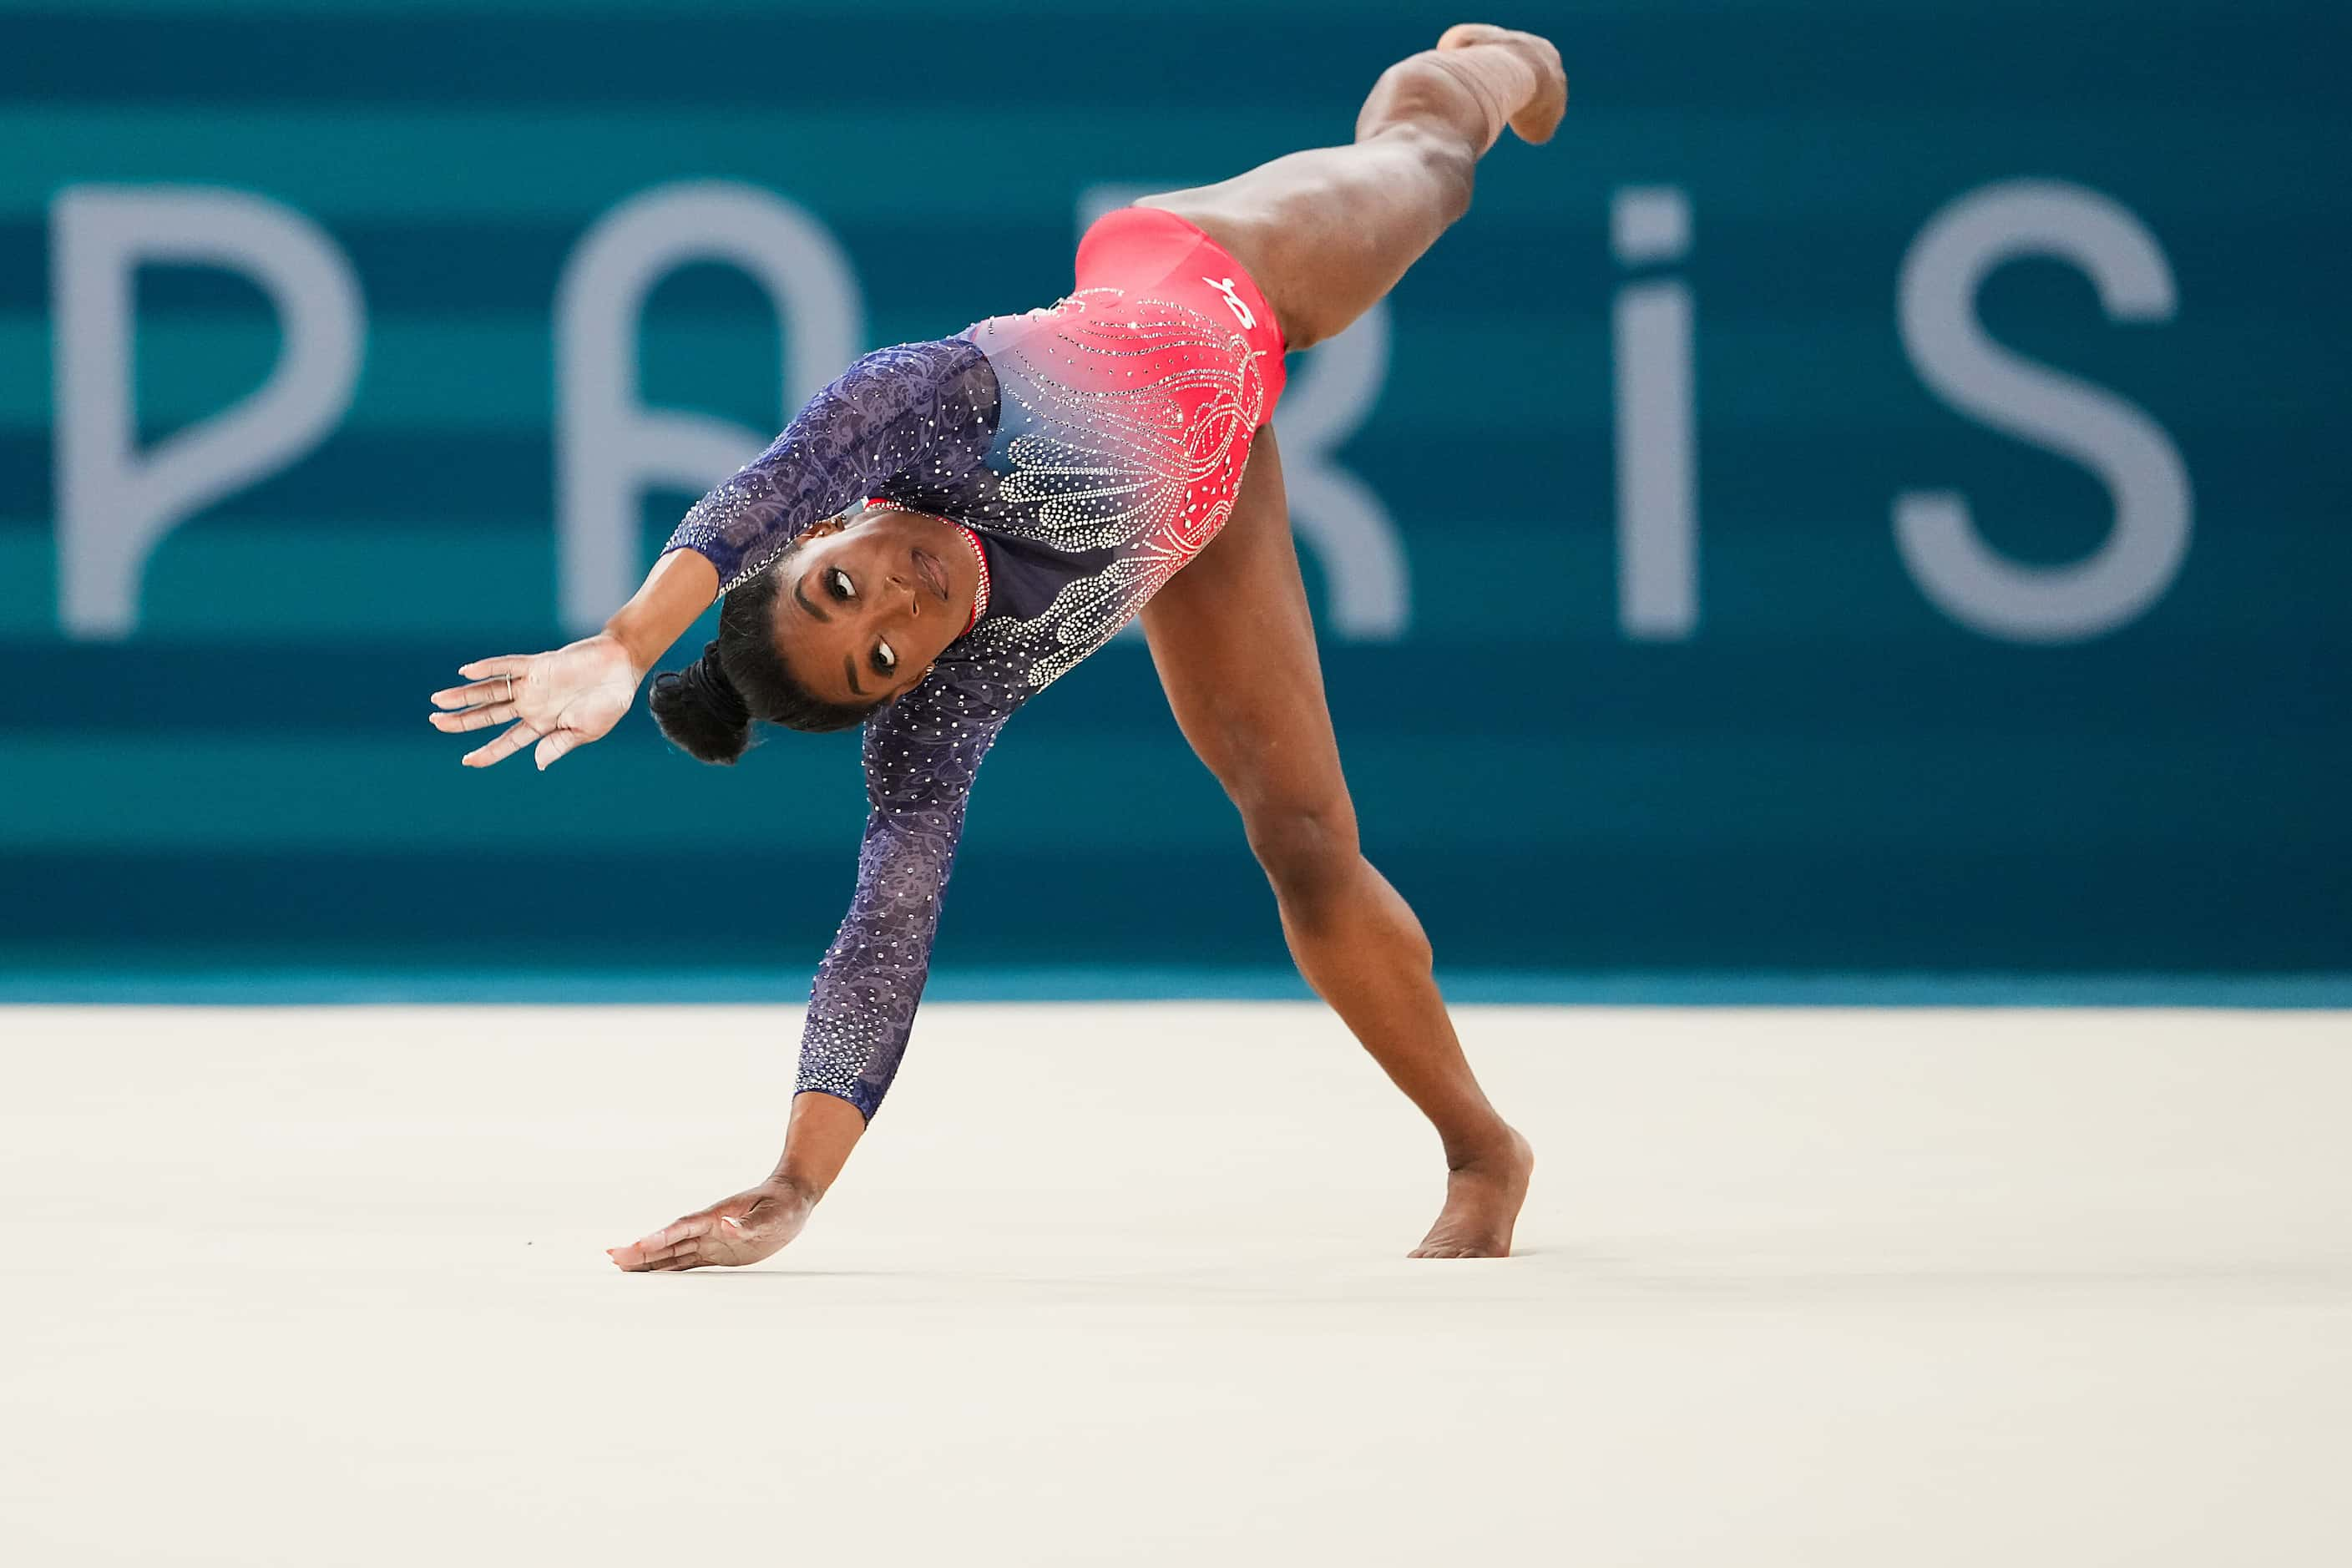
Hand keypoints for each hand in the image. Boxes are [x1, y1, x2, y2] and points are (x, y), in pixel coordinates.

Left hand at [428, 633, 642, 770]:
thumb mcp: (588, 731)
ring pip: (490, 691)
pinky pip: (508, 666)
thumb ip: (560, 745)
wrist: (623, 666)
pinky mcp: (537, 665)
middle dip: (462, 721)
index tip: (467, 761)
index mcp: (544, 725)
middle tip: (435, 723)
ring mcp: (532, 685)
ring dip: (464, 696)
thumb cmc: (611, 701)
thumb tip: (535, 763)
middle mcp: (532, 705)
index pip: (508, 741)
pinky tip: (467, 672)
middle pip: (489, 715)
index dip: (488, 752)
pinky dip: (488, 668)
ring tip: (437, 701)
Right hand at [607, 1180, 817, 1271]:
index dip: (660, 1237)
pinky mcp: (717, 1252)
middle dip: (642, 1249)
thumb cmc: (784, 1205)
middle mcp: (708, 1228)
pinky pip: (686, 1261)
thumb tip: (725, 1226)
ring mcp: (710, 1240)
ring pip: (672, 1252)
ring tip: (620, 1266)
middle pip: (669, 1240)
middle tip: (613, 1256)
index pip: (682, 1227)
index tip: (637, 1245)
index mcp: (717, 1215)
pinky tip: (651, 1276)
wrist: (792, 1198)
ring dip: (648, 1261)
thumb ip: (749, 1224)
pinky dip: (667, 1268)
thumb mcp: (773, 1216)